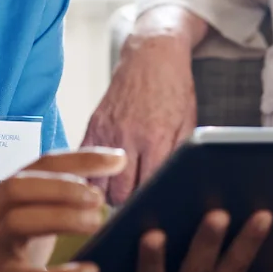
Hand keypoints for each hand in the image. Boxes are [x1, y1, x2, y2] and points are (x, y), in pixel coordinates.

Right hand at [0, 147, 125, 271]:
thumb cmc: (9, 249)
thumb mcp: (28, 215)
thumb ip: (59, 196)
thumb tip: (112, 173)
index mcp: (7, 191)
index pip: (44, 162)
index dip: (83, 158)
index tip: (119, 159)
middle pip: (22, 186)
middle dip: (63, 186)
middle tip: (99, 197)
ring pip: (20, 221)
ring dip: (62, 218)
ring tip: (96, 223)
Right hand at [82, 31, 198, 204]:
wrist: (152, 55)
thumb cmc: (174, 89)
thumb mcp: (187, 122)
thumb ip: (179, 155)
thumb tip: (173, 187)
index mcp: (156, 137)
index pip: (148, 188)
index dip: (150, 205)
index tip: (152, 216)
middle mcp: (129, 137)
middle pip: (121, 193)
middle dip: (129, 207)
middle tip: (135, 212)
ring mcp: (108, 131)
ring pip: (99, 183)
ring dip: (108, 195)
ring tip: (119, 199)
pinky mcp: (94, 124)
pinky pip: (84, 162)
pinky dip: (91, 176)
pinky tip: (101, 181)